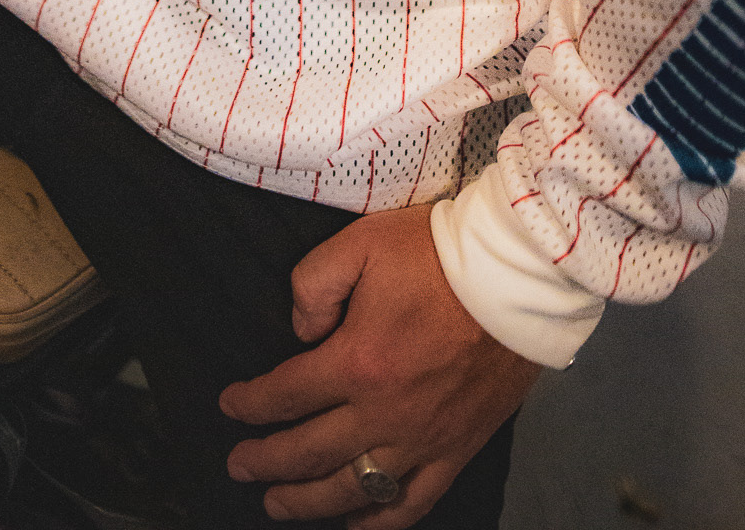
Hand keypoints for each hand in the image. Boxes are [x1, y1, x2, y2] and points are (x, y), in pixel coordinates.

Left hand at [218, 205, 540, 524]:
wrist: (514, 278)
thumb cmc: (436, 255)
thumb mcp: (359, 243)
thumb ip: (313, 284)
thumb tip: (300, 332)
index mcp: (356, 361)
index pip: (286, 394)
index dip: (250, 404)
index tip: (230, 406)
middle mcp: (384, 412)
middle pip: (309, 452)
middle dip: (265, 462)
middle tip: (238, 466)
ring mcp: (422, 438)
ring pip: (354, 488)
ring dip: (308, 501)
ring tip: (276, 504)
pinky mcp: (457, 448)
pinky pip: (413, 502)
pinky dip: (380, 520)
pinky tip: (356, 523)